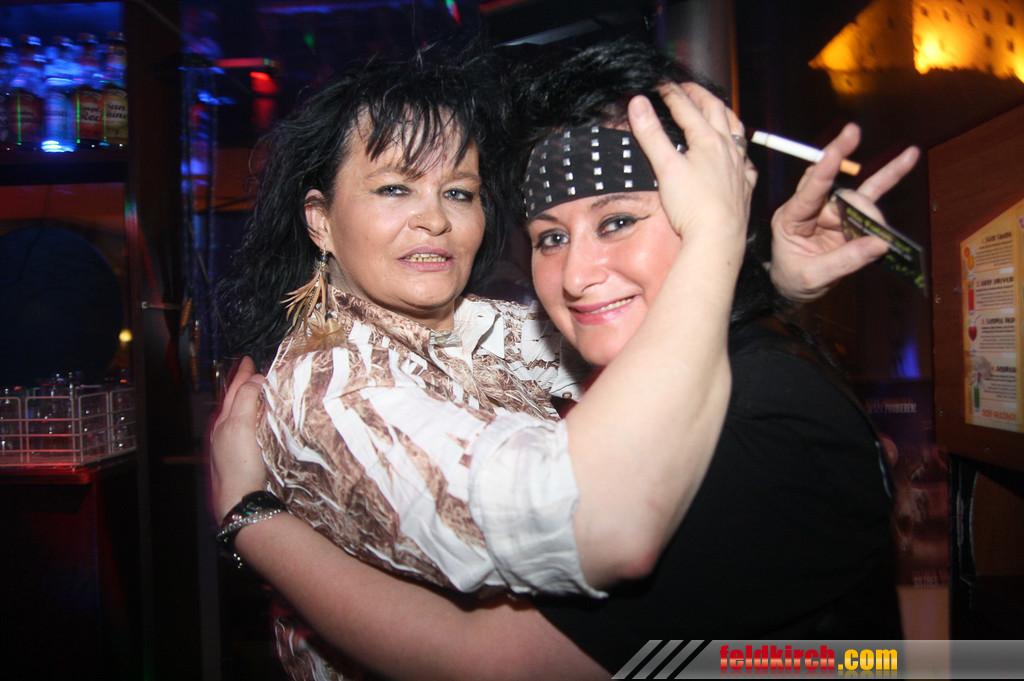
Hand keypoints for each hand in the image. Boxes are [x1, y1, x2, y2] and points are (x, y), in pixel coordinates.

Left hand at [207, 356, 267, 520]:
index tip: (249, 359)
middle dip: (242, 384)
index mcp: (224, 421)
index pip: (235, 390)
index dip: (243, 374)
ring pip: (237, 414)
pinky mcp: (240, 458)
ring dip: (246, 399)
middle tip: (251, 368)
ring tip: (255, 389)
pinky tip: (256, 421)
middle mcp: (224, 431)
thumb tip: (255, 379)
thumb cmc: (238, 464)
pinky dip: (249, 416)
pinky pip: (243, 428)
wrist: (238, 501)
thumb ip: (247, 400)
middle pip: (233, 400)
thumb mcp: (241, 426)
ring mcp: (230, 445)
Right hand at [627, 81, 755, 254]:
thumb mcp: (665, 166)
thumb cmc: (693, 206)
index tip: (660, 84)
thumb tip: (638, 104)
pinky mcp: (744, 187)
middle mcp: (728, 149)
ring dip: (724, 115)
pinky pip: (746, 161)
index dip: (671, 93)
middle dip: (700, 96)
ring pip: (736, 131)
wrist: (718, 237)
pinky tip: (737, 154)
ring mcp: (738, 167)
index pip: (687, 108)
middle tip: (686, 88)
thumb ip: (651, 134)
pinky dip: (740, 151)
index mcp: (708, 140)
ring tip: (716, 109)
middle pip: (716, 111)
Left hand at [769, 123, 919, 302]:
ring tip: (902, 170)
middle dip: (858, 201)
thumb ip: (844, 261)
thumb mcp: (811, 277)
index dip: (824, 170)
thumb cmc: (793, 280)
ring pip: (858, 192)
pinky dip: (890, 177)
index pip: (809, 190)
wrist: (793, 288)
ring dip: (882, 179)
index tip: (835, 150)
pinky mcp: (848, 217)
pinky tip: (909, 158)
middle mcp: (811, 207)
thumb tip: (880, 244)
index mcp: (791, 218)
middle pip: (837, 189)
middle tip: (870, 222)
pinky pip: (871, 195)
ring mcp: (831, 210)